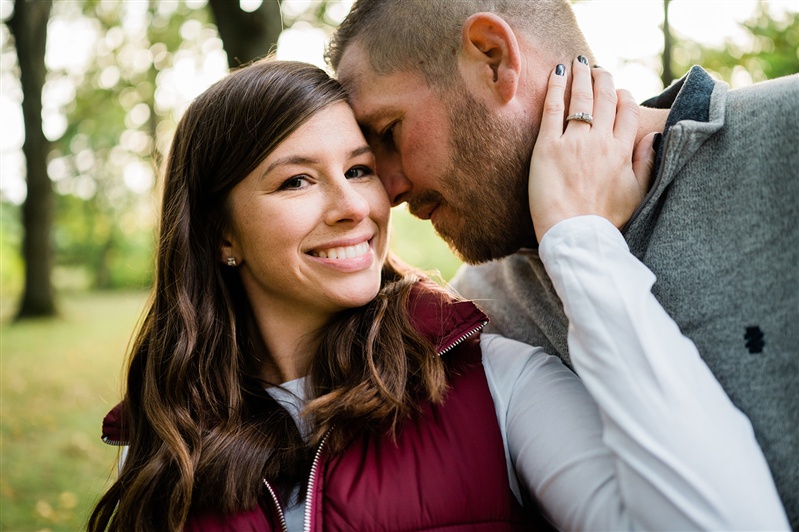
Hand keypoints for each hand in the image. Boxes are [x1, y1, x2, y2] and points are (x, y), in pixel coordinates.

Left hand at [528, 57, 656, 242]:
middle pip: (605, 99)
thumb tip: (653, 137)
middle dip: (602, 79)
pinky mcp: (548, 147)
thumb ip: (646, 162)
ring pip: (581, 98)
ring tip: (578, 63)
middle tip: (597, 68)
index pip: (628, 112)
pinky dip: (556, 88)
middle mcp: (601, 141)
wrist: (576, 236)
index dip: (624, 97)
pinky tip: (556, 73)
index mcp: (623, 151)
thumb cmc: (606, 221)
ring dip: (581, 76)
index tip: (619, 91)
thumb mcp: (637, 194)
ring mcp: (574, 142)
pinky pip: (553, 109)